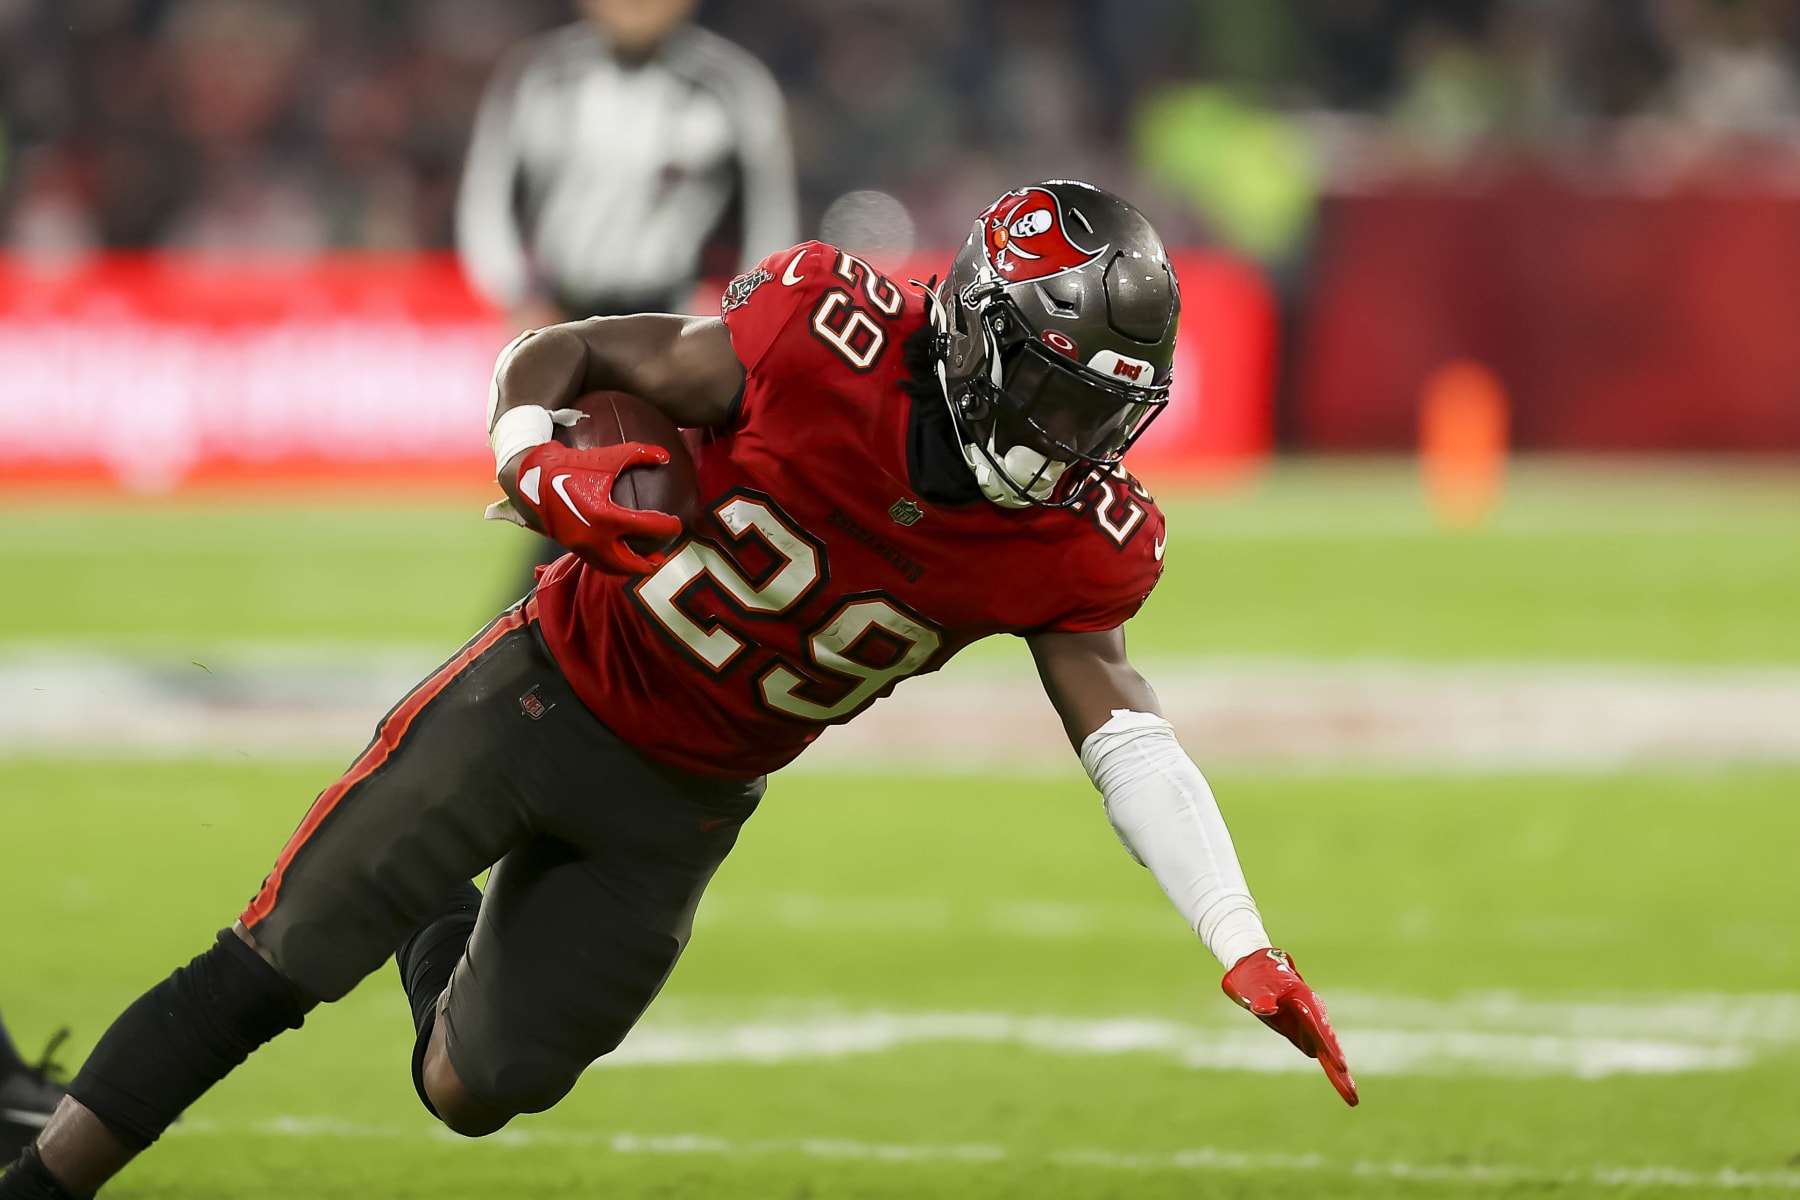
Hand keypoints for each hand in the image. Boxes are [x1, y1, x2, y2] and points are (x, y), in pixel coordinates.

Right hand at [507, 441, 683, 574]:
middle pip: (628, 563)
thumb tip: (666, 456)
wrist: (531, 476)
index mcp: (605, 517)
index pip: (646, 528)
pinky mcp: (569, 545)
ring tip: (643, 562)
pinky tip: (618, 552)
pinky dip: (610, 561)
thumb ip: (639, 454)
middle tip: (662, 557)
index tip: (677, 524)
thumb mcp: (607, 457)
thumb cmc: (571, 464)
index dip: (667, 527)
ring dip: (628, 568)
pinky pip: (595, 560)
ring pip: (610, 567)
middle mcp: (593, 537)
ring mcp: (580, 545)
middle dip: (648, 564)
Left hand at [1222, 948, 1357, 1106]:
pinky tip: (1341, 1082)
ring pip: (1326, 1052)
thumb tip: (1266, 1008)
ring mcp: (1308, 1024)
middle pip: (1329, 1045)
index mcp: (1303, 1000)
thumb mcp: (1254, 986)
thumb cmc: (1256, 975)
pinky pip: (1318, 1051)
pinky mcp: (1302, 1031)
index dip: (1329, 1048)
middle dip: (1340, 1071)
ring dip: (1339, 1074)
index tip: (1341, 1066)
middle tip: (1353, 1097)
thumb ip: (1261, 997)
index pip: (1318, 1028)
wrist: (1255, 968)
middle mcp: (1311, 1014)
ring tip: (1353, 1099)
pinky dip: (1330, 1066)